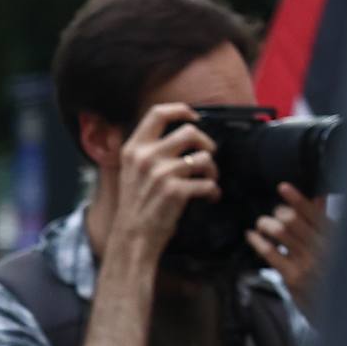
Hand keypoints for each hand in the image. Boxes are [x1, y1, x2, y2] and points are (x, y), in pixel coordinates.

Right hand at [115, 104, 220, 259]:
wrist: (133, 236)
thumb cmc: (137, 203)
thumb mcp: (133, 170)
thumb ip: (150, 150)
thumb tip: (182, 132)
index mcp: (134, 148)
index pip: (157, 114)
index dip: (181, 110)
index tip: (194, 117)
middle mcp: (146, 157)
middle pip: (190, 132)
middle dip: (206, 144)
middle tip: (208, 157)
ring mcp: (160, 174)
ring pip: (204, 158)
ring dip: (213, 170)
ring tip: (208, 181)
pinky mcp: (175, 191)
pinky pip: (208, 183)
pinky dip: (213, 191)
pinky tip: (209, 197)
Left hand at [248, 185, 329, 309]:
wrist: (342, 310)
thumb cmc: (339, 275)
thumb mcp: (340, 246)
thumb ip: (326, 223)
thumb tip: (317, 199)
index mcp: (336, 238)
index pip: (314, 213)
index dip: (297, 199)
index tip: (283, 187)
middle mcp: (323, 249)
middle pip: (293, 220)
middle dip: (279, 212)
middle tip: (275, 214)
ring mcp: (307, 263)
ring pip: (280, 233)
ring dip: (266, 224)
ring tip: (263, 224)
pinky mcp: (293, 278)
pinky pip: (270, 253)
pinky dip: (258, 241)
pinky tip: (252, 236)